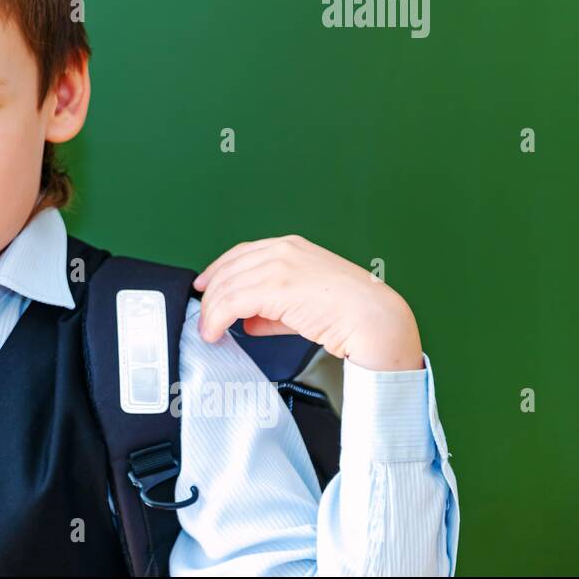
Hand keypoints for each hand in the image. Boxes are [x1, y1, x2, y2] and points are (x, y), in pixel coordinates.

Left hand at [192, 234, 424, 371]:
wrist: (374, 320)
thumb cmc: (350, 312)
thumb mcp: (303, 302)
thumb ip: (273, 311)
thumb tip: (249, 322)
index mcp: (291, 247)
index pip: (241, 254)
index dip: (217, 270)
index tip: (205, 286)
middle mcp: (282, 250)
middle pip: (229, 269)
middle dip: (211, 295)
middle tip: (203, 317)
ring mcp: (279, 266)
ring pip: (227, 286)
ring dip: (212, 311)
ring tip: (208, 330)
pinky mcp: (276, 287)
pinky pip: (233, 302)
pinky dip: (217, 318)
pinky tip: (216, 332)